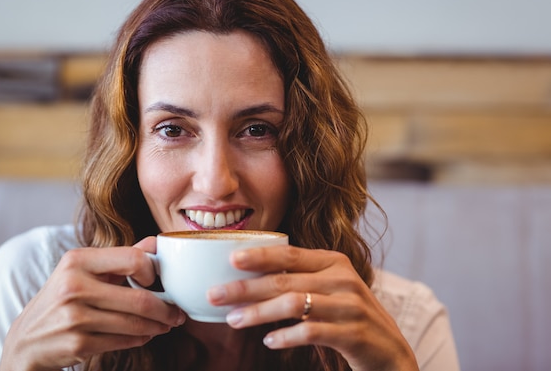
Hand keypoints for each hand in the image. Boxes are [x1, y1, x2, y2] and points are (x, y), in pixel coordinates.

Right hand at [0, 237, 185, 370]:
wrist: (26, 340)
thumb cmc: (63, 299)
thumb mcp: (83, 271)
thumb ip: (121, 257)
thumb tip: (157, 242)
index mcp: (77, 260)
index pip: (133, 258)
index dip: (153, 270)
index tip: (160, 281)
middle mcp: (74, 286)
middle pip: (139, 298)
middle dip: (166, 308)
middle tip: (177, 313)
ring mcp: (75, 317)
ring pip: (135, 322)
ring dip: (157, 326)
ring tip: (166, 324)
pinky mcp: (78, 343)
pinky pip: (124, 341)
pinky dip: (140, 338)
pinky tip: (145, 334)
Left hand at [207, 245, 418, 370]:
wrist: (391, 351)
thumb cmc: (349, 316)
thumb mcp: (330, 290)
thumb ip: (300, 280)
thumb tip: (250, 278)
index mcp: (334, 262)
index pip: (290, 254)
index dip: (259, 255)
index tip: (230, 259)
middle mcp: (342, 279)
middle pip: (285, 280)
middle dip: (246, 288)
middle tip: (215, 295)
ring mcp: (349, 306)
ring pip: (294, 305)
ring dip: (258, 313)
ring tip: (233, 320)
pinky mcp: (354, 333)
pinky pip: (312, 332)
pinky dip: (286, 336)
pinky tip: (268, 341)